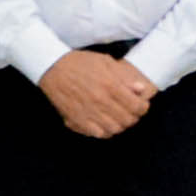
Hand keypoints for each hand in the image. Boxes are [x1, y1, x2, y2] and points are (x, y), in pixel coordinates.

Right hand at [38, 49, 153, 140]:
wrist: (52, 67)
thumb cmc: (79, 62)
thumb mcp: (105, 62)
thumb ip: (124, 77)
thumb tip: (140, 89)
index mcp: (110, 85)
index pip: (137, 106)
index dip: (143, 107)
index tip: (141, 105)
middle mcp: (101, 101)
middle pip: (128, 120)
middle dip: (133, 117)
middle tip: (131, 112)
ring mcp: (89, 112)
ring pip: (114, 129)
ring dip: (120, 125)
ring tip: (119, 118)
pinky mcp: (77, 119)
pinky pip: (97, 133)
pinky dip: (105, 131)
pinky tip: (105, 124)